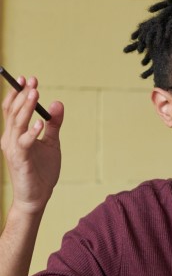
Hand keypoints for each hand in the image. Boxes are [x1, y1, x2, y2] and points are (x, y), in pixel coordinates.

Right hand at [1, 75, 62, 214]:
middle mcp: (10, 139)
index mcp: (15, 134)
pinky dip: (31, 132)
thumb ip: (54, 124)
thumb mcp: (51, 143)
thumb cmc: (41, 171)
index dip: (18, 93)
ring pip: (17, 124)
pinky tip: (40, 123)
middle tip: (32, 81)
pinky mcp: (20, 160)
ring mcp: (13, 149)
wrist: (37, 196)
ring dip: (26, 108)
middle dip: (22, 95)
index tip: (28, 78)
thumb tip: (57, 103)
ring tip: (34, 93)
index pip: (12, 109)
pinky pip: (24, 143)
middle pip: (13, 112)